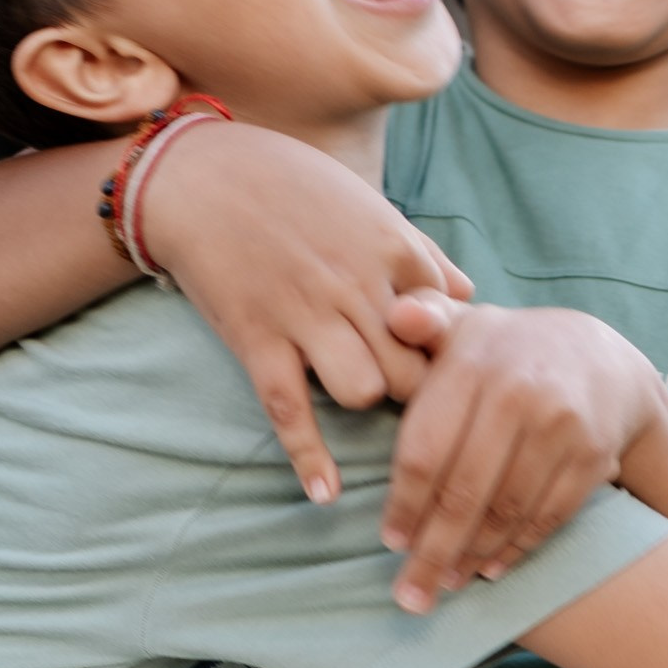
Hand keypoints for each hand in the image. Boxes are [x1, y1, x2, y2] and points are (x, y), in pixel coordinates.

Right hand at [142, 125, 472, 503]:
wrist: (199, 174)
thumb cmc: (291, 184)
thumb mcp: (367, 203)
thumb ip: (420, 252)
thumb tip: (468, 294)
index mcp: (392, 249)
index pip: (449, 325)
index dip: (451, 353)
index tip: (442, 365)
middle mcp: (355, 285)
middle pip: (414, 369)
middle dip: (416, 389)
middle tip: (403, 391)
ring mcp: (304, 315)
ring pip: (364, 391)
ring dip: (366, 400)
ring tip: (356, 390)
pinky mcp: (256, 339)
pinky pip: (289, 409)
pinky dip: (308, 457)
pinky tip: (324, 493)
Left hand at [378, 295, 661, 610]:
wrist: (600, 356)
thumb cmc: (505, 350)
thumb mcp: (463, 324)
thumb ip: (424, 319)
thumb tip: (398, 314)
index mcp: (474, 363)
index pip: (427, 449)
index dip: (406, 503)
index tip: (390, 541)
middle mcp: (518, 394)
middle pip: (465, 491)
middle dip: (433, 551)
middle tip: (410, 596)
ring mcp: (560, 427)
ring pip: (507, 510)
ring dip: (473, 557)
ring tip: (446, 585)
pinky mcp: (591, 456)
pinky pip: (547, 515)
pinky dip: (516, 549)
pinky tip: (490, 569)